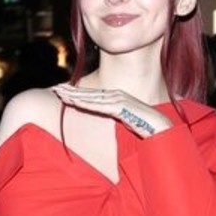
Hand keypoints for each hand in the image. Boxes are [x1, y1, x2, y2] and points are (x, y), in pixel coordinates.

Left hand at [52, 83, 172, 138]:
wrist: (159, 127)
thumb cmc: (144, 126)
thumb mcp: (125, 120)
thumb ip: (115, 117)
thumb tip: (108, 120)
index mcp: (116, 97)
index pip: (92, 95)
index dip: (77, 93)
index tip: (63, 91)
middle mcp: (116, 95)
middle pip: (89, 93)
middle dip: (71, 91)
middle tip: (55, 88)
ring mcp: (117, 100)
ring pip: (90, 98)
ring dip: (74, 95)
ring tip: (59, 93)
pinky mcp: (119, 107)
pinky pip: (98, 106)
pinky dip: (85, 103)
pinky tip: (74, 102)